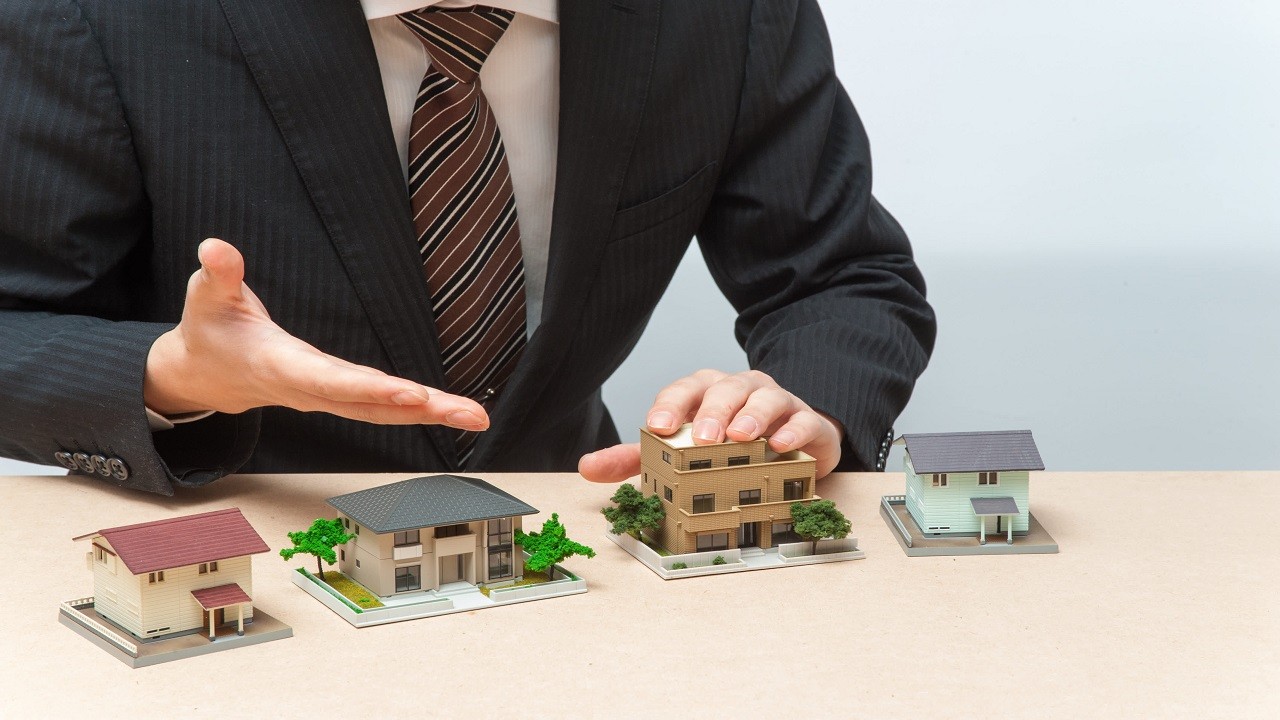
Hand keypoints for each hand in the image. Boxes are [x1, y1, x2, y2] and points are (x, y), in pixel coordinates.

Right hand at [143, 238, 487, 428]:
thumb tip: (215, 248)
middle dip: (421, 409)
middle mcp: (311, 390)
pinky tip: (451, 409)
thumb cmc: (210, 329)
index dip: (371, 389)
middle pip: (372, 406)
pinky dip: (418, 409)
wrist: (205, 376)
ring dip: (431, 413)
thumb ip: (218, 273)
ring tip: (476, 416)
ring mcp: (327, 397)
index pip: (333, 380)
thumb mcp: (206, 295)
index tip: (411, 393)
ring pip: (384, 412)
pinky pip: (383, 408)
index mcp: (282, 366)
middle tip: (468, 414)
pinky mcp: (338, 396)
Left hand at [579, 369, 843, 481]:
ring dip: (751, 416)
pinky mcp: (809, 422)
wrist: (793, 444)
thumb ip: (637, 459)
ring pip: (764, 397)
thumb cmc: (730, 446)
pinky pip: (804, 420)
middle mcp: (740, 390)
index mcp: (705, 393)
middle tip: (704, 438)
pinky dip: (794, 430)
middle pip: (723, 390)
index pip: (683, 390)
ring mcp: (777, 402)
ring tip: (742, 437)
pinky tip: (782, 445)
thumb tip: (588, 467)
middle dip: (711, 411)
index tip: (658, 428)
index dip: (670, 406)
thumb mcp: (681, 452)